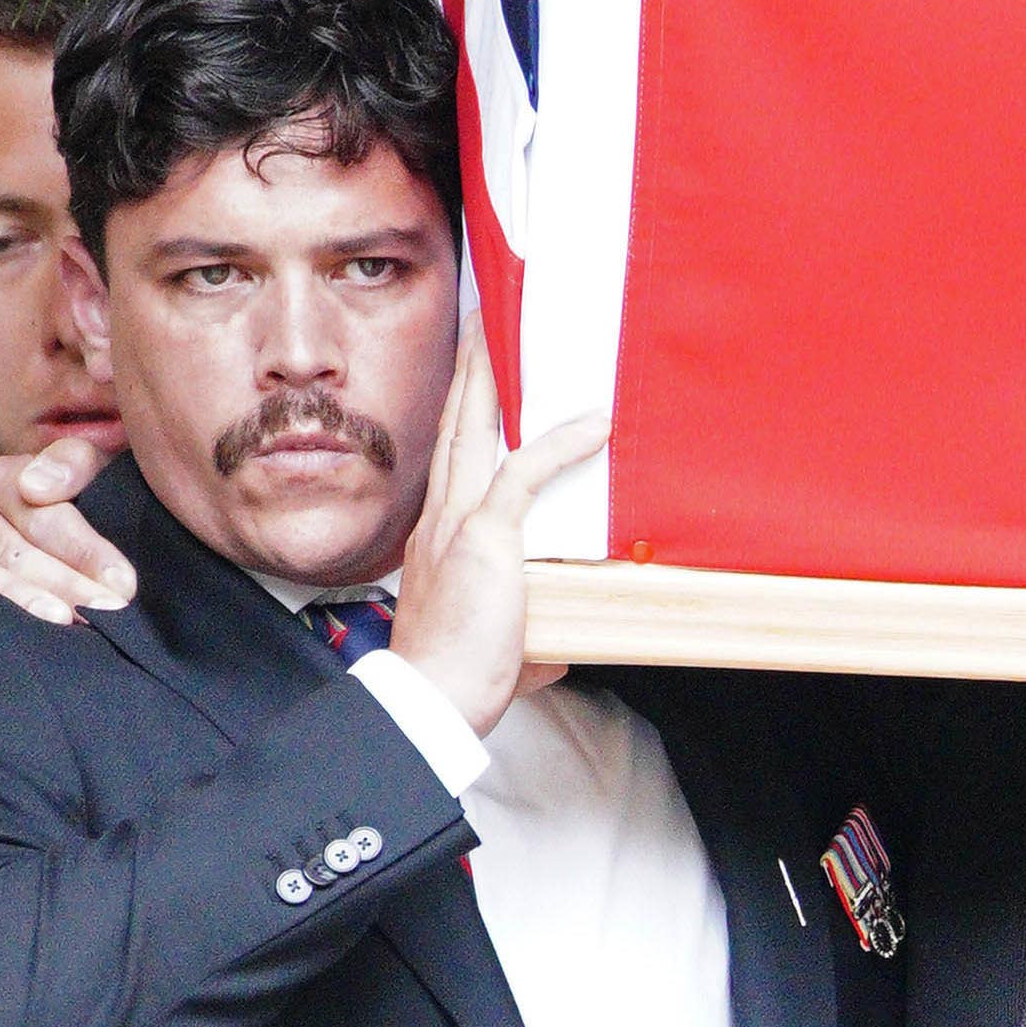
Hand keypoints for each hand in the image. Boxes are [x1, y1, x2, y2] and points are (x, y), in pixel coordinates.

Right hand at [0, 433, 134, 623]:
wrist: (72, 519)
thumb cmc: (84, 494)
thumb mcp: (92, 466)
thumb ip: (71, 463)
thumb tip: (34, 486)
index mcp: (6, 477)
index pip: (46, 517)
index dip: (86, 552)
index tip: (122, 582)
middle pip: (22, 555)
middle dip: (70, 586)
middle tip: (108, 612)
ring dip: (32, 603)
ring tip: (68, 624)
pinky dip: (5, 618)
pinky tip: (33, 637)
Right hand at [389, 336, 606, 735]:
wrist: (431, 699)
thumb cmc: (459, 680)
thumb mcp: (500, 650)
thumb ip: (527, 639)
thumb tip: (553, 653)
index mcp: (437, 539)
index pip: (452, 462)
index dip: (462, 416)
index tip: (471, 381)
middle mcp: (441, 520)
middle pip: (456, 428)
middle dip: (470, 373)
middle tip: (480, 327)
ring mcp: (459, 525)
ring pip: (476, 434)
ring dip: (495, 382)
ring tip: (505, 336)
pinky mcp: (485, 539)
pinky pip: (524, 475)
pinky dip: (561, 446)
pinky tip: (594, 424)